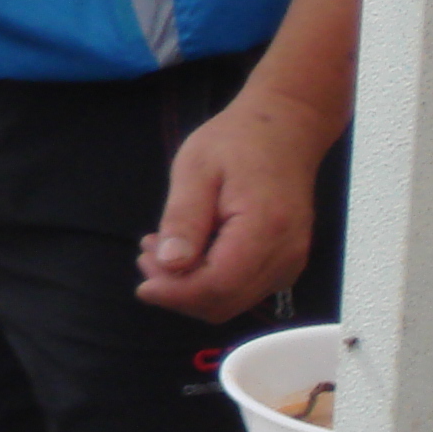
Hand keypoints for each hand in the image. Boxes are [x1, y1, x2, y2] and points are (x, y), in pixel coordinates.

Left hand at [138, 82, 341, 321]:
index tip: (143, 284)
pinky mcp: (285, 262)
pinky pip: (243, 289)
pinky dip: (209, 281)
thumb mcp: (195, 169)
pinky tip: (188, 253)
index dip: (176, 294)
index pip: (217, 286)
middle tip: (147, 257)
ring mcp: (290, 262)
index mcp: (264, 229)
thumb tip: (170, 265)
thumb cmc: (238, 141)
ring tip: (160, 250)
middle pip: (224, 302)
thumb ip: (184, 219)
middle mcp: (285, 255)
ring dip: (190, 288)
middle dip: (178, 292)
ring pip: (232, 301)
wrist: (285, 129)